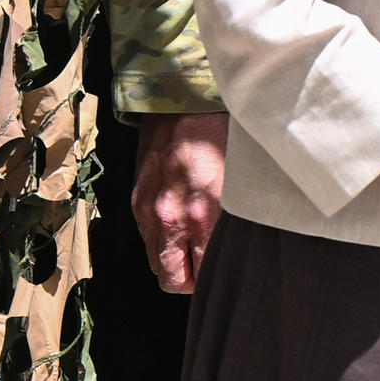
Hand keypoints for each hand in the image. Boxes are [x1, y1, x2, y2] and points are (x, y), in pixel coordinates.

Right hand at [133, 113, 229, 294]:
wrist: (184, 100)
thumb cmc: (221, 135)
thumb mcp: (242, 179)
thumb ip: (237, 218)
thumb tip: (242, 246)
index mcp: (204, 214)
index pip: (200, 276)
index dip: (211, 280)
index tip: (221, 270)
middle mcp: (172, 217)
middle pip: (172, 280)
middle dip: (188, 280)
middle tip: (204, 266)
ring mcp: (150, 209)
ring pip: (155, 262)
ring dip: (172, 261)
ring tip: (192, 244)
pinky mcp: (137, 199)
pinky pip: (147, 237)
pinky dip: (160, 238)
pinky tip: (178, 221)